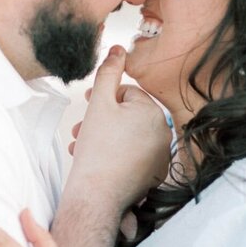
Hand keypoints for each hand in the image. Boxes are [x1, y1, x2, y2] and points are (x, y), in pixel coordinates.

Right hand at [66, 46, 171, 213]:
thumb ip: (108, 73)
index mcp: (154, 114)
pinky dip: (116, 155)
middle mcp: (164, 135)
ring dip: (104, 137)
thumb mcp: (99, 103)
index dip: (103, 99)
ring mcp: (160, 157)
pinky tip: (98, 160)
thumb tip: (119, 49)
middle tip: (81, 129)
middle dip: (102, 120)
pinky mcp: (153, 175)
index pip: (127, 94)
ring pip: (128, 137)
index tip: (87, 107)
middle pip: (128, 116)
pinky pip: (133, 156)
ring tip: (84, 146)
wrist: (97, 197)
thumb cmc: (97, 151)